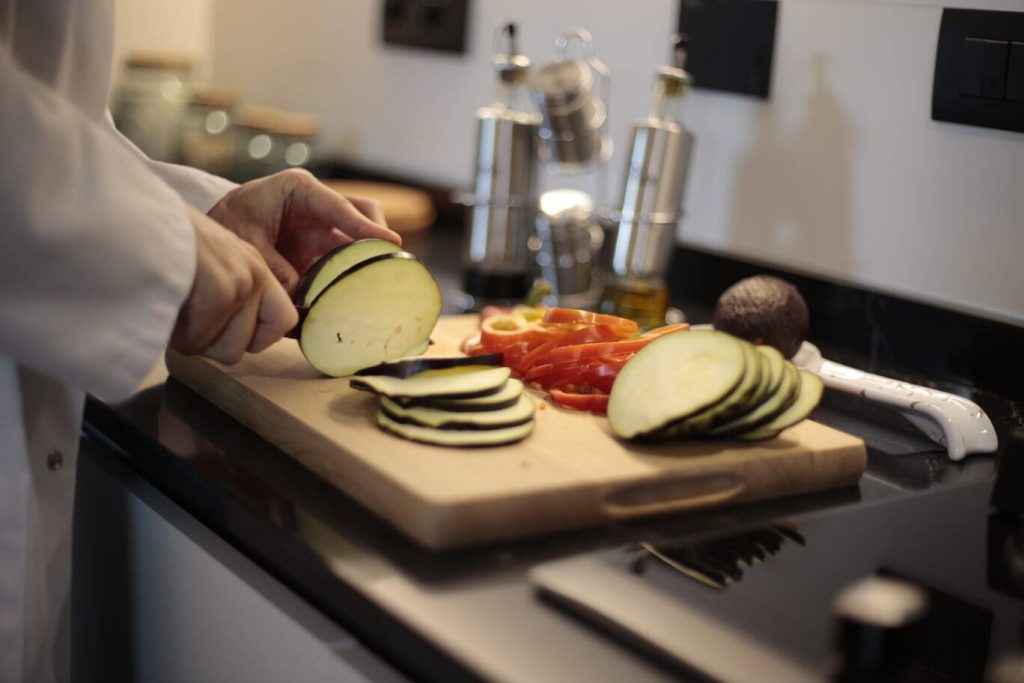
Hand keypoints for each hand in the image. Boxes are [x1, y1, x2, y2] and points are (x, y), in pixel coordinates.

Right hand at [170, 207, 297, 363]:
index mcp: (253, 265)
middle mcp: (255, 273)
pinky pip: (198, 343)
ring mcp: (241, 283)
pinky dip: (174, 334)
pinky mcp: (220, 292)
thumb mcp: (206, 258)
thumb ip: (226, 288)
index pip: (284, 320)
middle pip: (254, 344)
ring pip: (228, 351)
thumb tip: (230, 334)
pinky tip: (161, 304)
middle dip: (219, 344)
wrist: (127, 213)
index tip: (224, 332)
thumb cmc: (155, 240)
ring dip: (196, 340)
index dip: (255, 337)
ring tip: (173, 308)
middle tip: (189, 320)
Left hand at [208, 168, 400, 293]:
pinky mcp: (319, 251)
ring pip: (358, 240)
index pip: (341, 207)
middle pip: (363, 215)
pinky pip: (343, 263)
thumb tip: (300, 290)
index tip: (391, 243)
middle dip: (377, 237)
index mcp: (300, 190)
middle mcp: (318, 207)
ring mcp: (322, 229)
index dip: (367, 227)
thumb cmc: (227, 221)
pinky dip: (348, 278)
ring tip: (374, 283)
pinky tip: (349, 299)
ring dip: (364, 260)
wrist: (214, 229)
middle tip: (387, 263)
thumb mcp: (244, 240)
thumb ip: (272, 265)